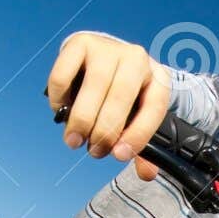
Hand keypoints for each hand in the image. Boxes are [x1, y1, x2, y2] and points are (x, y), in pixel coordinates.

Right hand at [46, 32, 170, 178]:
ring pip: (94, 86)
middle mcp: (136, 58)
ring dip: (82, 119)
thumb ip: (142, 148)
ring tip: (74, 140)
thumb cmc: (124, 97)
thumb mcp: (138, 118)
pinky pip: (65, 75)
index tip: (119, 155)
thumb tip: (146, 173)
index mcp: (158, 79)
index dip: (137, 135)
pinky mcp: (80, 44)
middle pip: (121, 97)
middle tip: (94, 151)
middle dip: (104, 131)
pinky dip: (61, 99)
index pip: (154, 108)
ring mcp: (108, 48)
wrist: (106, 59)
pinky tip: (63, 111)